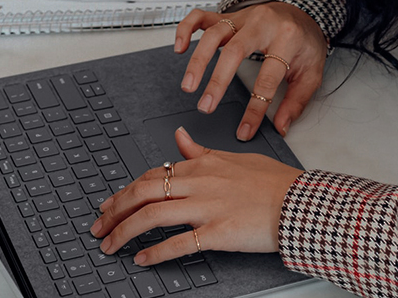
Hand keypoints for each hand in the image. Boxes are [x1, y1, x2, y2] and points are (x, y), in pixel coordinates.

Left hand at [90, 127, 303, 264]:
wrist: (299, 202)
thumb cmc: (271, 182)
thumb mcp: (233, 158)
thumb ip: (201, 151)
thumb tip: (179, 137)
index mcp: (201, 165)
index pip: (152, 175)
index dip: (126, 191)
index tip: (111, 204)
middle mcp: (198, 183)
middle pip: (143, 192)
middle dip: (114, 210)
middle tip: (98, 225)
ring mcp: (206, 208)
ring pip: (152, 215)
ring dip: (124, 231)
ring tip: (109, 244)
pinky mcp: (218, 232)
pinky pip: (178, 243)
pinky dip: (155, 252)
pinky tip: (141, 259)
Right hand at [175, 2, 325, 139]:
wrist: (303, 13)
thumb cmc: (304, 42)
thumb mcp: (311, 72)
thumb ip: (296, 101)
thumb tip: (281, 126)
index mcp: (287, 38)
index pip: (267, 78)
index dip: (255, 108)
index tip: (244, 130)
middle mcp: (262, 24)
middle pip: (235, 51)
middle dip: (217, 81)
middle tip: (205, 106)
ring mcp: (242, 18)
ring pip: (214, 34)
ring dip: (198, 60)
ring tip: (188, 85)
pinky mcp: (228, 16)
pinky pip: (201, 16)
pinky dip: (186, 29)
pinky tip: (180, 48)